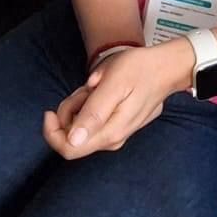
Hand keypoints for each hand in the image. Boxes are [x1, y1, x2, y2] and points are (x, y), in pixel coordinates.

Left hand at [42, 40, 192, 158]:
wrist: (167, 67)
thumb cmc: (139, 70)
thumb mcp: (113, 84)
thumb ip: (93, 114)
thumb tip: (72, 141)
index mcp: (109, 133)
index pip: (68, 149)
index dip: (52, 132)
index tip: (50, 110)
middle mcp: (112, 140)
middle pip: (72, 137)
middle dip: (69, 112)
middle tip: (85, 89)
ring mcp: (116, 134)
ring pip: (81, 128)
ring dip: (80, 105)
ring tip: (97, 86)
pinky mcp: (118, 126)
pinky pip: (93, 121)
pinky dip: (90, 105)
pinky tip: (103, 90)